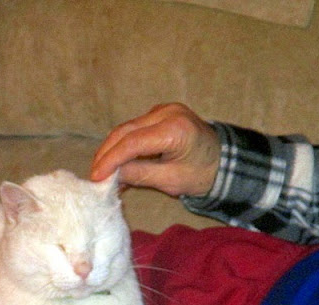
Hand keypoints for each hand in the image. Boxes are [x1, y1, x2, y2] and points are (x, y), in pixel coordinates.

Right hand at [90, 103, 220, 196]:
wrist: (224, 162)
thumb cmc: (202, 174)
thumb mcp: (171, 181)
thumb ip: (139, 175)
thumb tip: (111, 175)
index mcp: (175, 129)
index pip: (132, 142)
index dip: (110, 160)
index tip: (96, 177)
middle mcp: (168, 113)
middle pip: (126, 131)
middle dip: (106, 153)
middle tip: (94, 175)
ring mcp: (164, 110)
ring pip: (127, 128)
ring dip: (113, 149)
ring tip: (103, 172)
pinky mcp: (161, 113)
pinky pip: (136, 128)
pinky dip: (124, 145)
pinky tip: (117, 163)